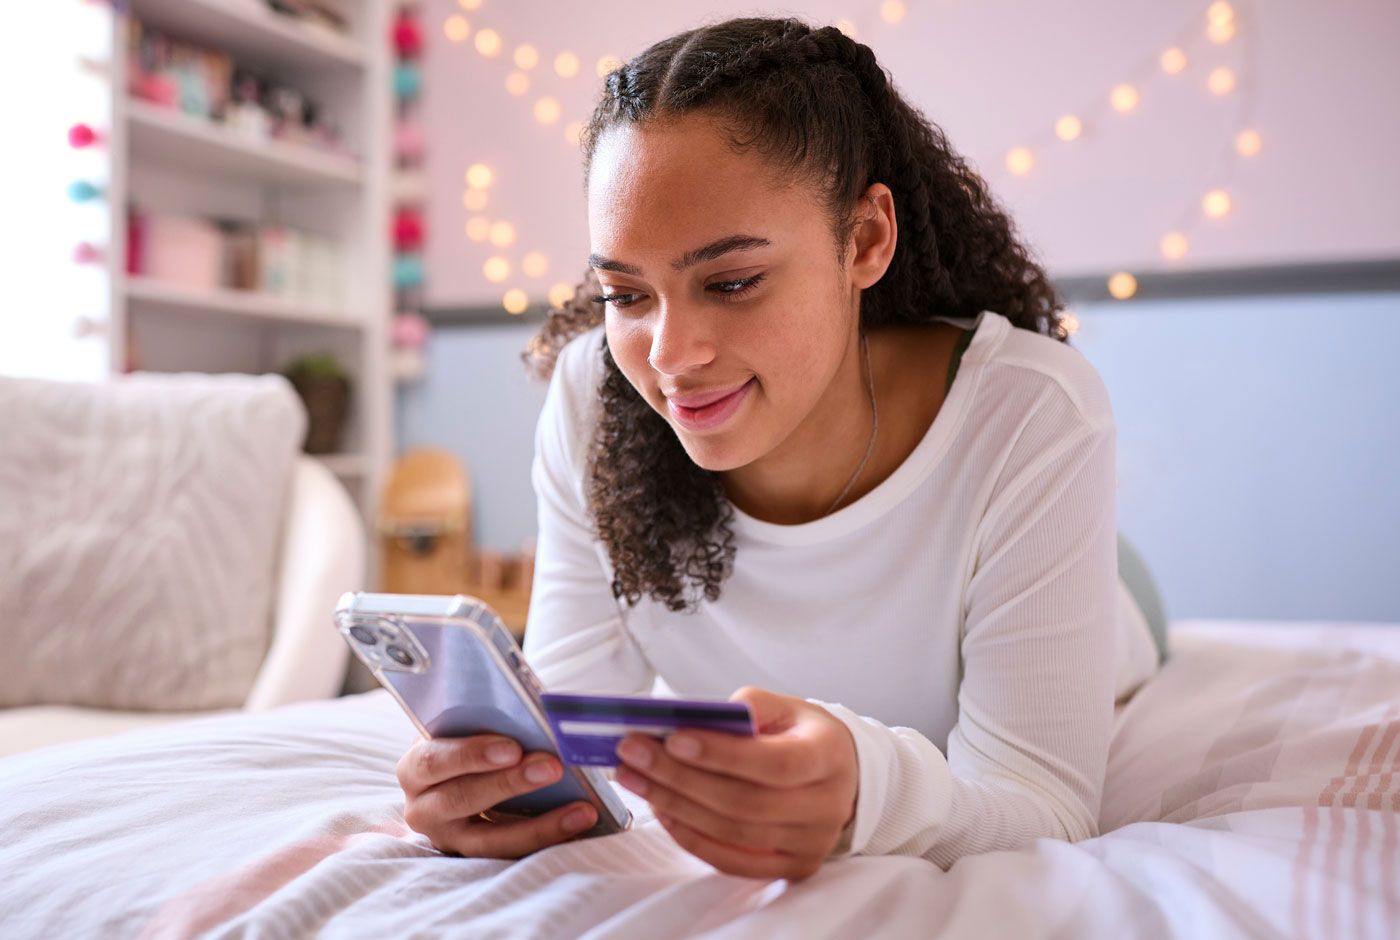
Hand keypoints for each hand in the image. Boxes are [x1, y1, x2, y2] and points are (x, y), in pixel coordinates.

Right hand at [396, 734, 597, 857]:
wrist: (461, 773)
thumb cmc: (466, 739)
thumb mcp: (464, 726)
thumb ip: (486, 719)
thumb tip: (533, 715)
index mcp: (415, 768)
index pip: (434, 761)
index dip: (471, 755)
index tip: (513, 748)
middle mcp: (423, 809)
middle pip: (463, 799)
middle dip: (510, 784)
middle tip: (552, 768)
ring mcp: (450, 839)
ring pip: (490, 840)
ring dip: (539, 825)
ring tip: (582, 810)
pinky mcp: (477, 858)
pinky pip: (513, 856)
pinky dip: (549, 841)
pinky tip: (580, 826)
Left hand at [614, 686, 857, 879]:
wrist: (842, 776)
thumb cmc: (804, 736)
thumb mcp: (787, 707)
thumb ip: (751, 706)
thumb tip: (703, 719)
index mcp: (828, 756)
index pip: (774, 763)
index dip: (722, 755)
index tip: (673, 739)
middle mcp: (826, 806)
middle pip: (744, 802)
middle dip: (680, 778)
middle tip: (634, 753)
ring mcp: (809, 843)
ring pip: (732, 834)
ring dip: (675, 805)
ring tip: (636, 777)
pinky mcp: (791, 867)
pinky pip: (732, 860)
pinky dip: (691, 837)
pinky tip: (662, 809)